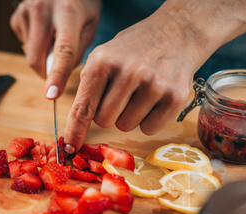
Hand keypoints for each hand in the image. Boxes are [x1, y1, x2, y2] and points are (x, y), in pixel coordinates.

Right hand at [10, 0, 100, 98]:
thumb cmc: (82, 4)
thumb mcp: (90, 24)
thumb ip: (77, 51)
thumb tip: (57, 75)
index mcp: (68, 12)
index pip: (63, 50)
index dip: (57, 75)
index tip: (51, 95)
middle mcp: (43, 9)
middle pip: (36, 58)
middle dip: (46, 73)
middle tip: (58, 71)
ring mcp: (26, 11)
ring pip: (29, 54)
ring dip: (42, 56)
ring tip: (55, 37)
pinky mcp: (16, 16)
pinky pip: (24, 44)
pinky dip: (35, 45)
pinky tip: (45, 31)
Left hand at [63, 15, 198, 152]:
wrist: (176, 33)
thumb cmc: (132, 51)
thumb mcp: (103, 57)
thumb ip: (87, 87)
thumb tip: (74, 126)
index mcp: (103, 61)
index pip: (83, 107)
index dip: (74, 131)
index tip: (69, 148)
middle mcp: (129, 72)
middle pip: (104, 122)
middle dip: (109, 114)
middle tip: (121, 94)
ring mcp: (154, 84)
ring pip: (126, 127)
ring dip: (129, 116)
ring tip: (139, 92)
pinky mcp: (175, 97)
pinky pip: (149, 129)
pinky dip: (148, 120)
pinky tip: (154, 99)